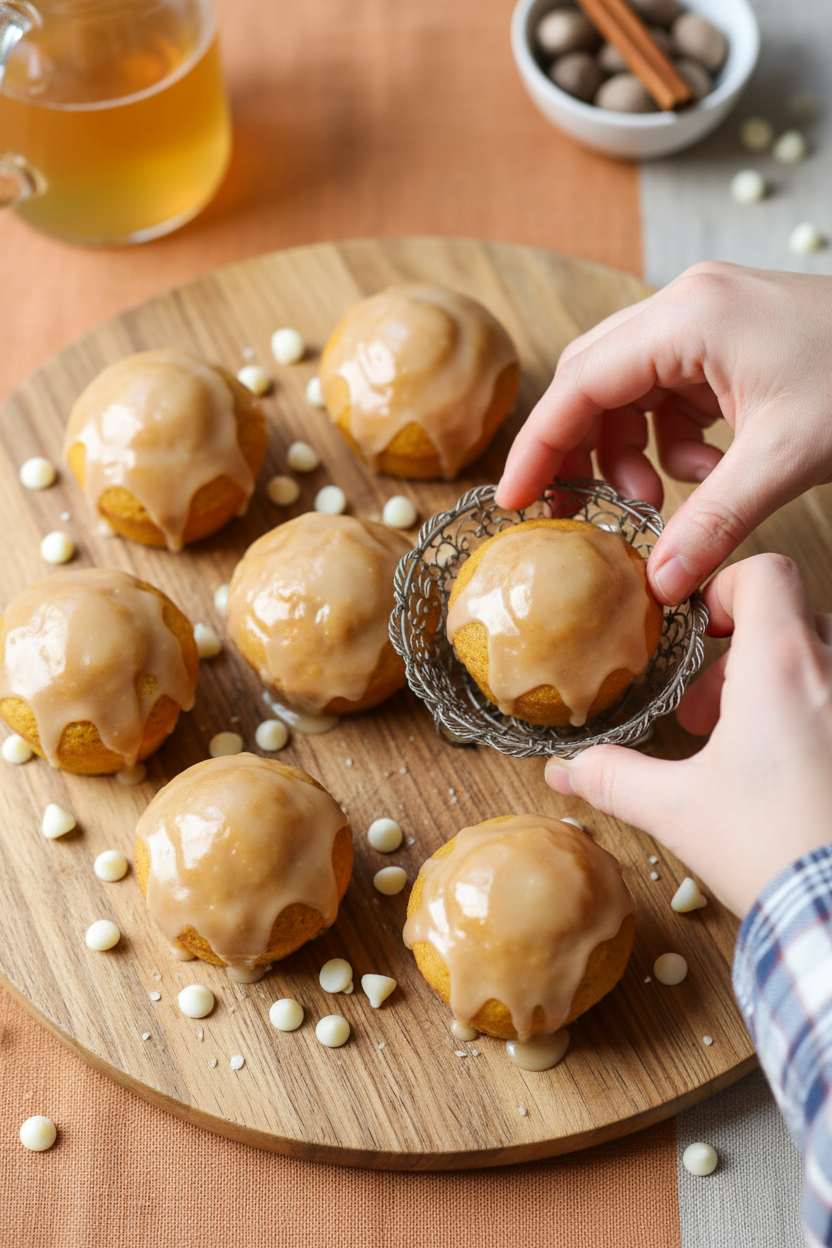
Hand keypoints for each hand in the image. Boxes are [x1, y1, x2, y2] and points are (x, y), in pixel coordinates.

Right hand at [496, 263, 831, 604]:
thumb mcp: (784, 459)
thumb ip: (713, 521)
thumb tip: (659, 582)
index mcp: (688, 317)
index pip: (580, 383)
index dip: (539, 446)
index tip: (513, 500)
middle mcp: (685, 304)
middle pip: (593, 380)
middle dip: (582, 450)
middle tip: (581, 512)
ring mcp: (705, 317)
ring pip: (628, 389)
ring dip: (631, 450)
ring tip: (662, 499)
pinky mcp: (725, 338)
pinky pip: (668, 391)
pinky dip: (672, 438)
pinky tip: (707, 468)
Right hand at [544, 554, 831, 916]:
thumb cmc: (775, 853)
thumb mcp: (678, 811)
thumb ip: (613, 779)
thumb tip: (564, 772)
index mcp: (780, 668)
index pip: (765, 574)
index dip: (726, 590)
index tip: (700, 633)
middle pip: (793, 620)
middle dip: (743, 661)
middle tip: (709, 716)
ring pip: (824, 664)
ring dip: (783, 690)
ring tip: (750, 749)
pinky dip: (815, 721)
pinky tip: (793, 777)